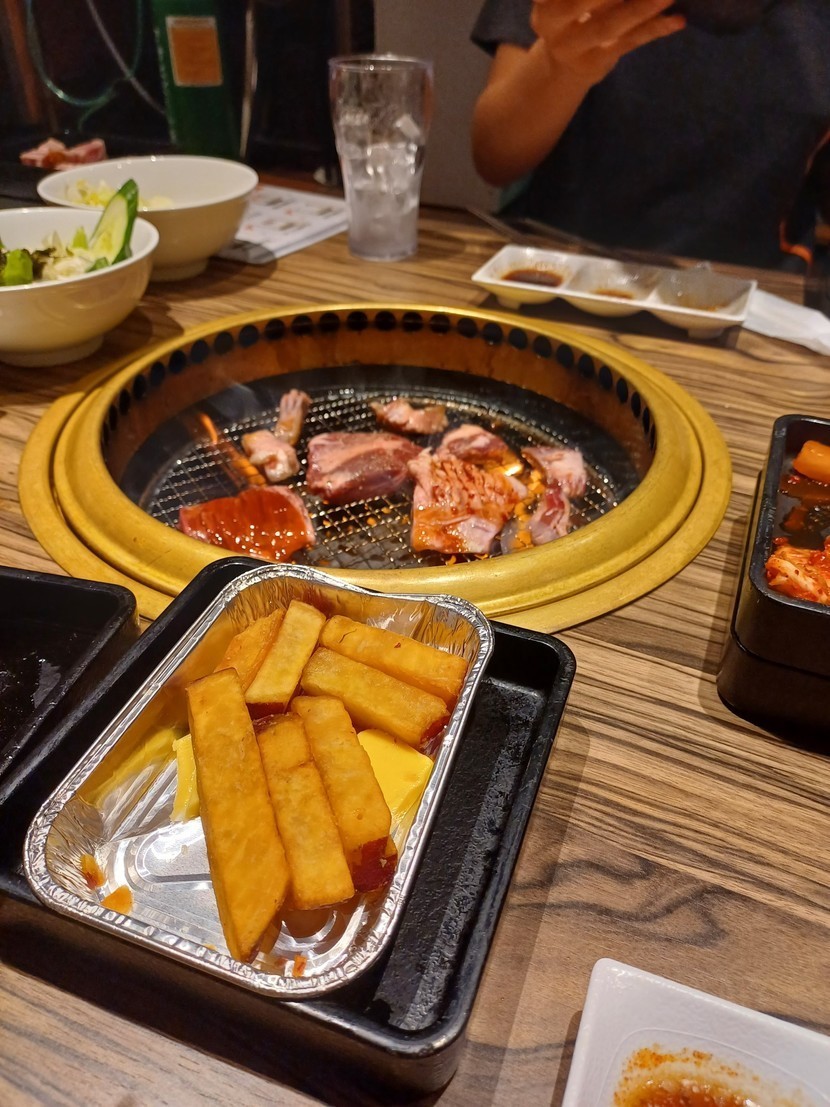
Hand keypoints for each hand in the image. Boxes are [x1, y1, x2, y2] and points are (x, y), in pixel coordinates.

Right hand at [531, 0, 685, 86]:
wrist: (562, 64)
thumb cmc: (571, 10)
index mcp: (544, 1)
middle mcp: (551, 24)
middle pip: (584, 1)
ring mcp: (573, 48)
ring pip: (609, 25)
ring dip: (641, 7)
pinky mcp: (595, 63)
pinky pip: (628, 44)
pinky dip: (654, 30)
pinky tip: (677, 19)